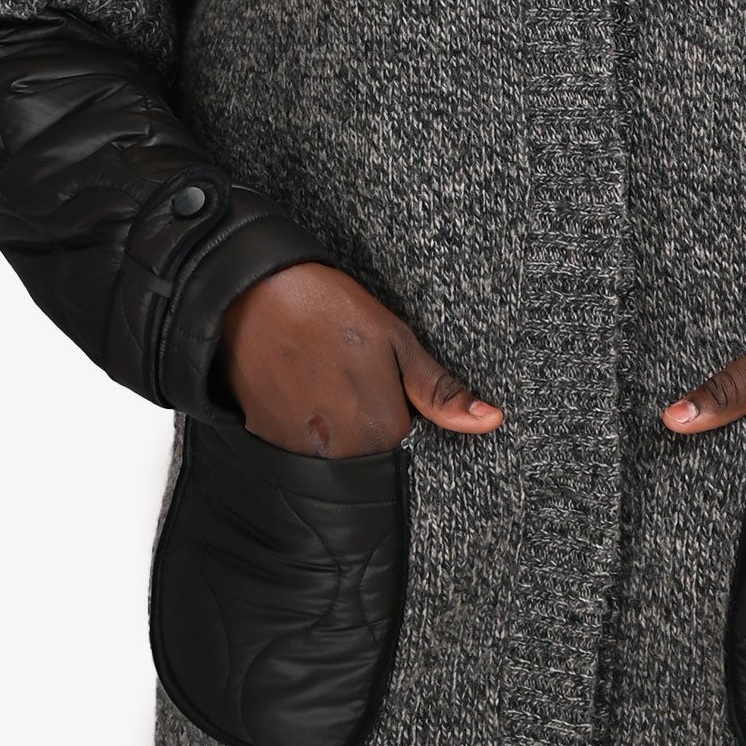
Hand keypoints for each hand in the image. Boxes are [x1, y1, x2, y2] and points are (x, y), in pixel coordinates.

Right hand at [217, 261, 503, 456]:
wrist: (254, 293)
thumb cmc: (331, 309)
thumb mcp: (397, 342)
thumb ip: (440, 392)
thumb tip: (491, 420)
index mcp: (382, 430)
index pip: (402, 433)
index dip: (391, 398)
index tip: (373, 370)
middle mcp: (341, 452)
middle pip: (366, 447)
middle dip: (361, 415)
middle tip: (343, 368)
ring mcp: (298, 451)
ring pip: (331, 447)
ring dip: (328, 419)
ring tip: (317, 371)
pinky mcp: (264, 439)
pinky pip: (294, 443)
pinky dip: (296, 417)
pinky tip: (293, 379)